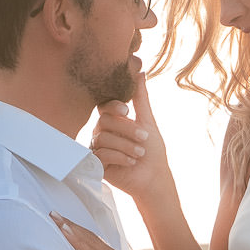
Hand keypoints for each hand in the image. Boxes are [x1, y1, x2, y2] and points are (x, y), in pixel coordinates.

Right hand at [90, 77, 174, 210]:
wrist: (153, 178)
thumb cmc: (153, 151)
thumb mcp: (148, 121)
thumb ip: (141, 98)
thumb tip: (140, 71)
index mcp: (113, 121)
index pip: (104, 107)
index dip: (113, 107)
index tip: (127, 111)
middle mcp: (102, 133)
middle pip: (104, 122)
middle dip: (127, 129)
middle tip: (144, 138)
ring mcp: (97, 149)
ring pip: (103, 139)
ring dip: (126, 146)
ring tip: (140, 154)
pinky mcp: (96, 165)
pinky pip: (101, 154)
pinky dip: (119, 157)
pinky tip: (131, 163)